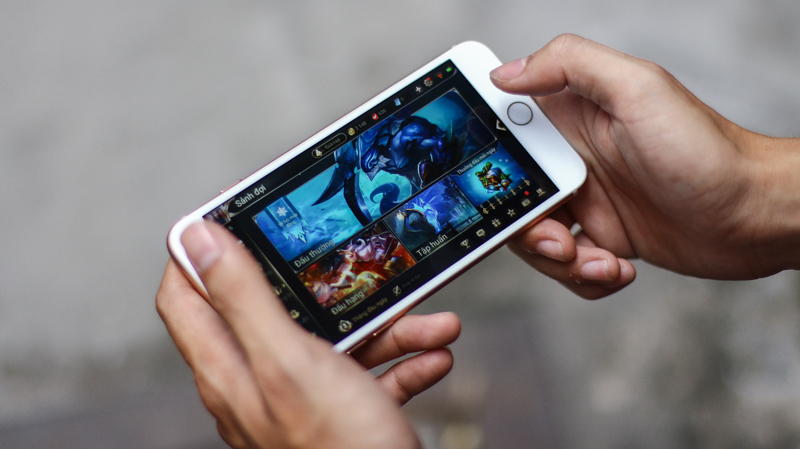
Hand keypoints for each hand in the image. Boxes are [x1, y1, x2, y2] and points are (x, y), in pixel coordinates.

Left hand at [156, 222, 460, 447]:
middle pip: (277, 310)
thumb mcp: (290, 359)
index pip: (186, 295)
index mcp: (230, 367)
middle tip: (355, 262)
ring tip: (427, 320)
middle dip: (327, 285)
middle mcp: (258, 382)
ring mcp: (302, 400)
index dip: (200, 253)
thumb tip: (197, 238)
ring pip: (336, 341)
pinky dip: (403, 362)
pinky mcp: (341, 415)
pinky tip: (434, 356)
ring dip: (386, 326)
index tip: (237, 217)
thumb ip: (243, 297)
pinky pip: (370, 375)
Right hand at [490, 34, 799, 298]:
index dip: (488, 166)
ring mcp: (586, 200)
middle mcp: (571, 157)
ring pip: (535, 239)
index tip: (493, 194)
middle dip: (530, 231)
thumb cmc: (707, 151)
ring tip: (602, 262)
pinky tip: (618, 269)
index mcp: (570, 117)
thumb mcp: (638, 90)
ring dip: (562, 262)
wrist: (755, 216)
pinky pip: (567, 265)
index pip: (503, 134)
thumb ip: (570, 64)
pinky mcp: (604, 237)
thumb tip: (505, 72)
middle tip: (563, 242)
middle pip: (510, 198)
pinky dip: (585, 277)